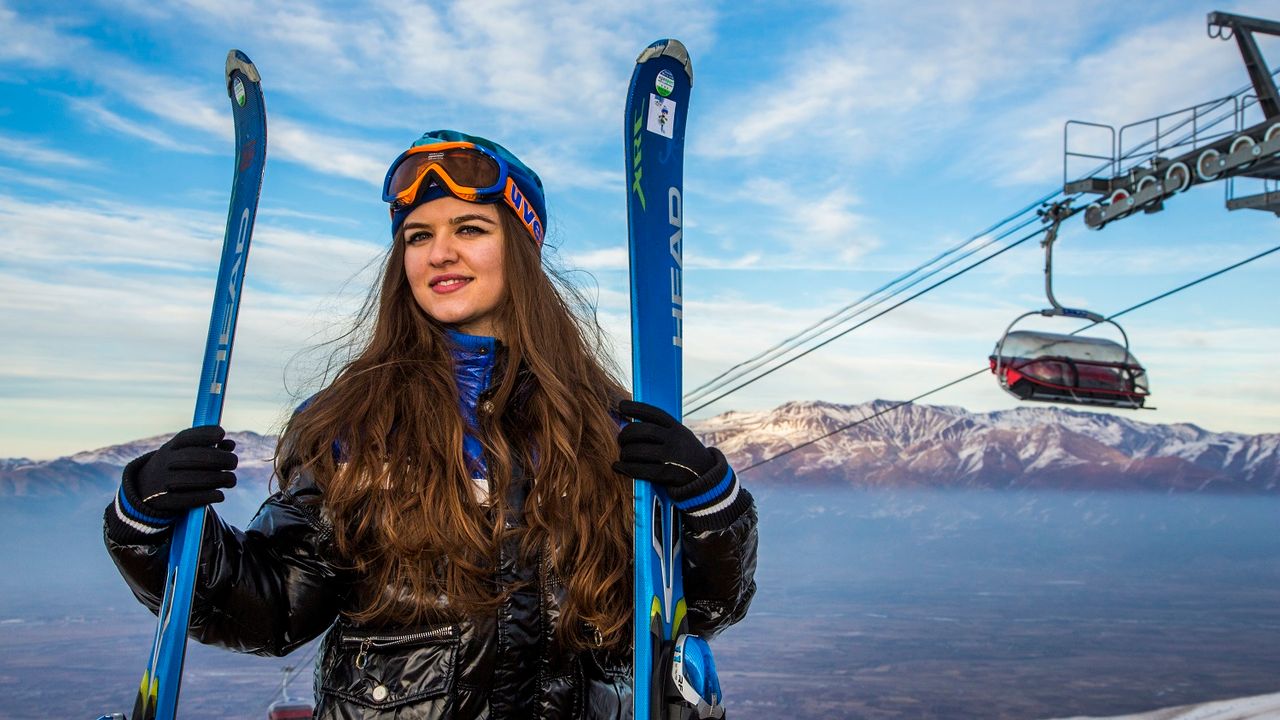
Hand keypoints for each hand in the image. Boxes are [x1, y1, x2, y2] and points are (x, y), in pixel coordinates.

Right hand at [123, 425, 237, 515]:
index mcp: (170, 448)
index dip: (205, 434)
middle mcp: (164, 462)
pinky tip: (220, 495)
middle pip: (193, 457)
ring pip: (192, 479)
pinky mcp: (164, 501)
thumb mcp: (184, 453)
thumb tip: (230, 445)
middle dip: (218, 458)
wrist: (145, 490)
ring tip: (231, 480)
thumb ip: (208, 447)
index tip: (222, 434)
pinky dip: (207, 496)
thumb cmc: (175, 467)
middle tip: (234, 462)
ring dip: (217, 478)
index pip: (186, 437)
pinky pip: (187, 499)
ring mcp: (162, 482)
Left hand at [612, 399, 713, 488]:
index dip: (635, 408)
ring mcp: (672, 457)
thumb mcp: (680, 437)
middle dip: (626, 434)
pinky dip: (626, 467)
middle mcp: (675, 439)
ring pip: (638, 451)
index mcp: (677, 427)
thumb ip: (661, 430)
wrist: (706, 478)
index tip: (621, 406)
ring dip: (625, 452)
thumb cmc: (685, 455)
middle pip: (642, 431)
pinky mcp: (667, 474)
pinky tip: (617, 466)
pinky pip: (641, 470)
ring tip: (622, 454)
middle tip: (620, 438)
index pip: (653, 413)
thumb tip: (630, 424)